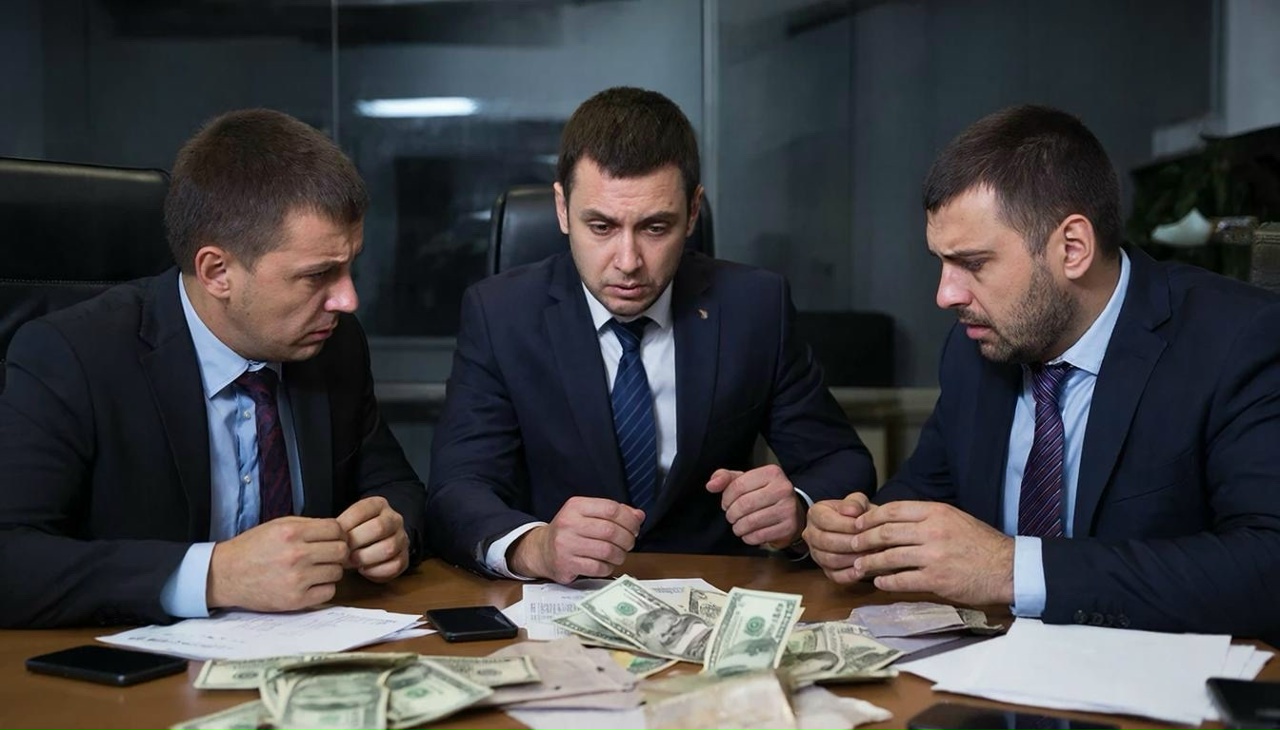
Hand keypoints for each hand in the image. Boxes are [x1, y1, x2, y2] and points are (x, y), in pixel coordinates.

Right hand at [207, 516, 348, 610]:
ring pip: (337, 572)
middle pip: (341, 550)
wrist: (225, 575)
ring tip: (315, 569)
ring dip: (330, 570)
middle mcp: (296, 554)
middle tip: (327, 555)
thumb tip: (337, 530)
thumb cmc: (252, 548)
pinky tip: (311, 583)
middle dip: (337, 551)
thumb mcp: (277, 525)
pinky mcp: (295, 600)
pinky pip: (329, 592)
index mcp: (291, 532)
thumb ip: (308, 525)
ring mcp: (297, 579)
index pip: (336, 529)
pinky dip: (323, 588)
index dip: (337, 533)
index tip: (332, 538)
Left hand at [336, 496, 409, 582]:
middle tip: (342, 552)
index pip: (362, 510)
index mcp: (379, 505)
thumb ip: (339, 526)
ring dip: (365, 558)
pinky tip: (364, 569)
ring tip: (352, 562)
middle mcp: (394, 519)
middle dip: (356, 543)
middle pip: (378, 527)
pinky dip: (375, 571)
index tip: (334, 538)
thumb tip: (325, 538)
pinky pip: (393, 565)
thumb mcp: (348, 522)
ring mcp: (402, 538)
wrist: (380, 542)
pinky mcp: (404, 558)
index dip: (345, 526)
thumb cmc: (357, 533)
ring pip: (388, 547)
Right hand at [508, 497, 643, 583]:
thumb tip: (639, 516)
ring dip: (620, 554)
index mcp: (576, 506)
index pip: (611, 508)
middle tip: (629, 543)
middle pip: (611, 531)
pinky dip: (608, 567)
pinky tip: (606, 564)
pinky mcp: (566, 564)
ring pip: (607, 551)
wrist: (542, 550)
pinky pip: (598, 568)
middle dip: (627, 539)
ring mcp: (566, 545)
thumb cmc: (570, 531)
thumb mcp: (588, 514)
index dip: (629, 519)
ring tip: (619, 554)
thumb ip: (614, 513)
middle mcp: (569, 523)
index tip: (634, 527)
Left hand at [706, 465, 804, 548]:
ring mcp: (788, 508)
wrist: (792, 512)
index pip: (738, 486)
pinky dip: (749, 537)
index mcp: (771, 473)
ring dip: (738, 528)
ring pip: (751, 522)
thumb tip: (711, 485)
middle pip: (744, 504)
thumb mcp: (746, 481)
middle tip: (731, 517)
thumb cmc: (764, 494)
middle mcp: (783, 489)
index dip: (726, 498)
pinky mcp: (789, 527)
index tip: (726, 504)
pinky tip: (749, 534)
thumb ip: (726, 478)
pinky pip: (760, 536)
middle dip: (731, 514)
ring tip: (738, 526)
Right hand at [803, 492, 874, 582]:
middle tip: (869, 543)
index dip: (845, 525)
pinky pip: (835, 575)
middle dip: (850, 543)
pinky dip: (849, 575)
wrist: (855, 528)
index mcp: (815, 513)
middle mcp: (811, 534)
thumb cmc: (856, 514)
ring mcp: (816, 553)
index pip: (826, 520)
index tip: (862, 526)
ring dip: (851, 559)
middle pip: (826, 541)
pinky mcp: (826, 569)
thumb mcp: (857, 502)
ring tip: (869, 556)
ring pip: (830, 560)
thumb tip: (852, 511)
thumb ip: (855, 503)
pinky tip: (863, 570)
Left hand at [851, 501, 1014, 604]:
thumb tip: (895, 522)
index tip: (858, 525)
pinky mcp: (936, 579)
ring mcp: (933, 556)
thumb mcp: (954, 519)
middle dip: (863, 540)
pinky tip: (880, 582)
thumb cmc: (981, 544)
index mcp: (936, 512)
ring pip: (889, 557)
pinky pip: (902, 580)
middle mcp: (932, 531)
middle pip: (886, 532)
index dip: (871, 518)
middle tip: (852, 545)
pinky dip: (887, 582)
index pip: (893, 510)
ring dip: (870, 562)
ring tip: (859, 566)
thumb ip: (926, 518)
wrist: (1008, 568)